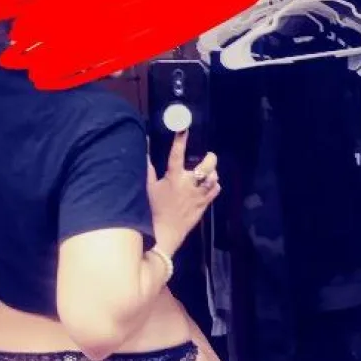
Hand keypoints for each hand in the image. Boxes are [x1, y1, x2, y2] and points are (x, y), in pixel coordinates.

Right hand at [147, 131, 219, 256]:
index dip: (180, 139)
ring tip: (209, 172)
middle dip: (210, 158)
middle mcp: (188, 185)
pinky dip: (215, 186)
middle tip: (209, 156)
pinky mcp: (203, 206)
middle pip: (206, 166)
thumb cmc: (153, 210)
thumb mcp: (148, 189)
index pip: (176, 154)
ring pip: (214, 178)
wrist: (163, 233)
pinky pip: (215, 191)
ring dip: (213, 173)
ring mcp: (198, 196)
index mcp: (172, 178)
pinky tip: (210, 185)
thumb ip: (148, 170)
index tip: (184, 127)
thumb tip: (144, 154)